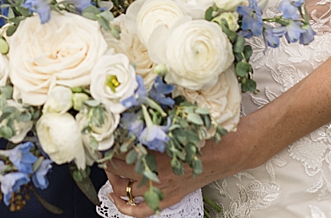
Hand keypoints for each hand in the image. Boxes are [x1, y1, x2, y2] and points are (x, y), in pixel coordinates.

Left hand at [103, 125, 254, 216]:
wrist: (227, 153)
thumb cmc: (204, 136)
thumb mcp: (173, 125)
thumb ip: (150, 126)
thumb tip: (128, 121)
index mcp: (157, 155)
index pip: (119, 152)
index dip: (107, 145)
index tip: (103, 138)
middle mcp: (157, 176)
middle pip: (118, 170)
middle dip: (107, 160)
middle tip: (104, 150)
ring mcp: (162, 189)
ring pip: (125, 190)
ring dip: (114, 179)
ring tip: (110, 169)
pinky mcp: (169, 198)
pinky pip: (141, 210)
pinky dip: (125, 206)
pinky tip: (116, 197)